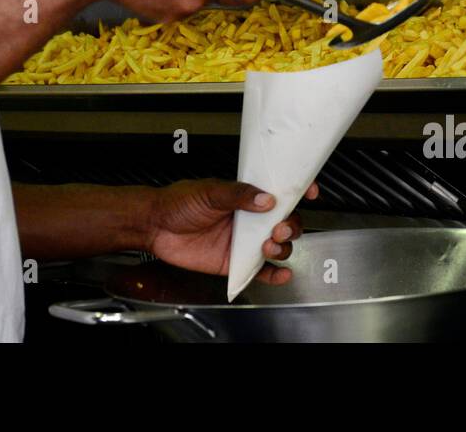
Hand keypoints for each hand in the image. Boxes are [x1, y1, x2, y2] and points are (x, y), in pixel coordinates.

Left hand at [144, 178, 318, 285]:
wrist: (156, 226)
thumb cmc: (178, 202)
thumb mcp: (209, 191)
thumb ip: (237, 194)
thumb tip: (265, 198)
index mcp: (247, 196)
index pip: (279, 192)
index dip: (298, 191)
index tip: (309, 190)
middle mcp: (250, 219)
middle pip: (286, 222)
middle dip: (291, 225)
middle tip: (280, 227)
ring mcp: (244, 242)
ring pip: (278, 246)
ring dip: (282, 248)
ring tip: (269, 246)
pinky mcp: (235, 263)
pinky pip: (260, 272)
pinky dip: (274, 275)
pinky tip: (281, 274)